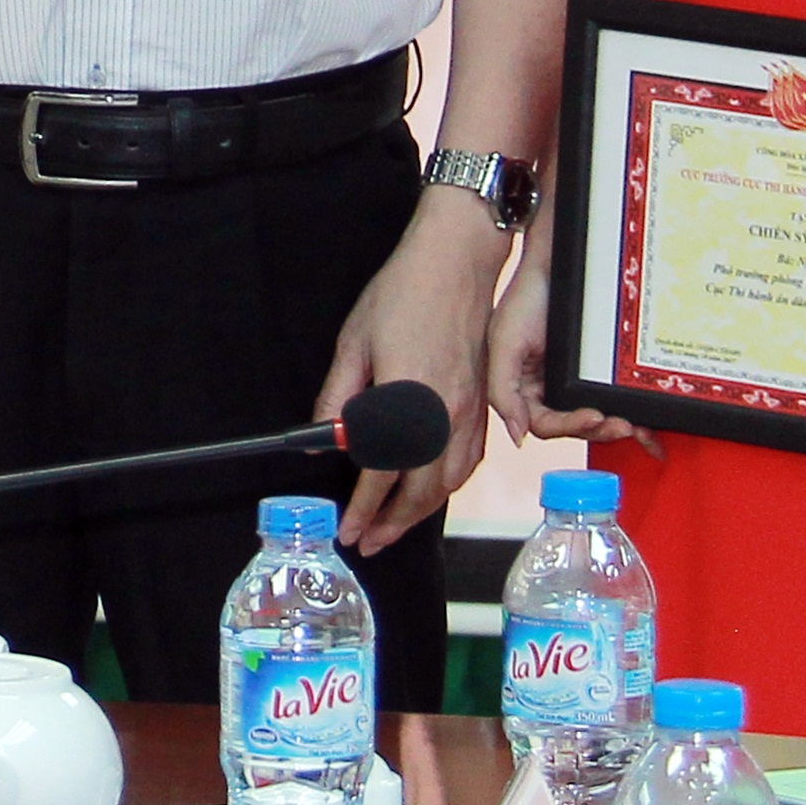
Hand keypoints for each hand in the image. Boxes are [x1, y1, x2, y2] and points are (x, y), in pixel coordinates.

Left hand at [320, 192, 501, 554]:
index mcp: (410, 401)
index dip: (363, 508)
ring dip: (421, 512)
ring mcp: (472, 412)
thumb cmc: (403, 294)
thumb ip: (337, 397)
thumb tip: (321, 439)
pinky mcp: (485, 403)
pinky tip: (432, 490)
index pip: (384, 474)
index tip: (348, 530)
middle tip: (367, 542)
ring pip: (450, 483)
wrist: (457, 262)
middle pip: (422, 491)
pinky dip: (448, 486)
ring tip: (394, 526)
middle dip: (392, 524)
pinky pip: (469, 462)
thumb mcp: (354, 342)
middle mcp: (448, 415)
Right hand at [483, 217, 656, 455]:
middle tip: (622, 425)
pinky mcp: (600, 371)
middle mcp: (551, 389)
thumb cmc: (526, 297)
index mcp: (525, 389)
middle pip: (576, 426)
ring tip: (636, 426)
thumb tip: (516, 436)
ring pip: (598, 417)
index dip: (569, 427)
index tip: (592, 417)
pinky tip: (648, 427)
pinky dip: (633, 416)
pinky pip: (615, 398)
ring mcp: (577, 381)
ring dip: (617, 428)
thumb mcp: (504, 341)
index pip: (544, 424)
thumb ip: (502, 390)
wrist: (558, 260)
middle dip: (599, 429)